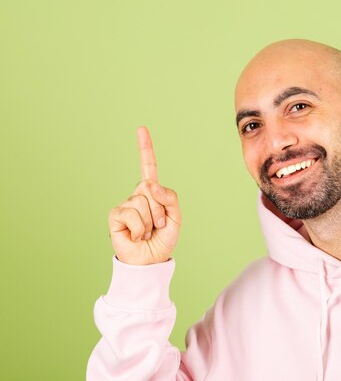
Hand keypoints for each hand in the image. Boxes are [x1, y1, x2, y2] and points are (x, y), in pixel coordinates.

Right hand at [108, 127, 181, 264]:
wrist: (150, 261)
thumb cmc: (162, 240)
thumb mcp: (176, 217)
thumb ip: (169, 198)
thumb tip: (151, 185)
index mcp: (152, 193)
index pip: (148, 167)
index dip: (145, 148)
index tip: (141, 129)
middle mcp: (138, 195)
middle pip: (152, 188)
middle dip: (161, 209)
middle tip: (158, 226)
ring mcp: (126, 204)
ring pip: (144, 201)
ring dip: (152, 221)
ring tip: (148, 232)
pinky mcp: (116, 215)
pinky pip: (133, 213)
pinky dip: (140, 228)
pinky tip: (136, 236)